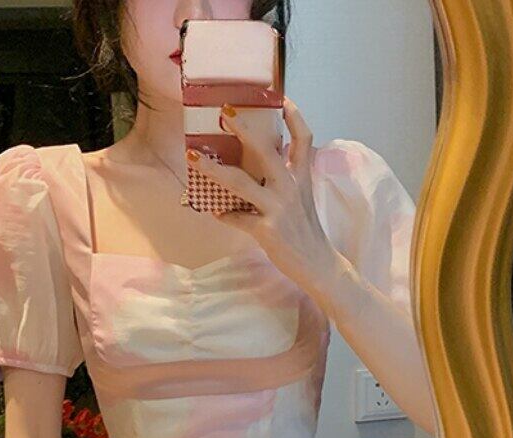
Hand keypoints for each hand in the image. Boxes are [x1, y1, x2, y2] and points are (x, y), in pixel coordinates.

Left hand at [185, 96, 339, 293]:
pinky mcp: (267, 230)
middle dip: (244, 130)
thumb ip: (287, 180)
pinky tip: (214, 211)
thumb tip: (264, 165)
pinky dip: (225, 215)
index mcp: (301, 178)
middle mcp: (291, 188)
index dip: (294, 117)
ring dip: (214, 170)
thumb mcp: (303, 200)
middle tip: (225, 111)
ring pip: (241, 183)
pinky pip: (238, 218)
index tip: (281, 98)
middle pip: (266, 151)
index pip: (303, 139)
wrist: (319, 264)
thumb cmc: (307, 232)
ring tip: (194, 157)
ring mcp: (278, 208)